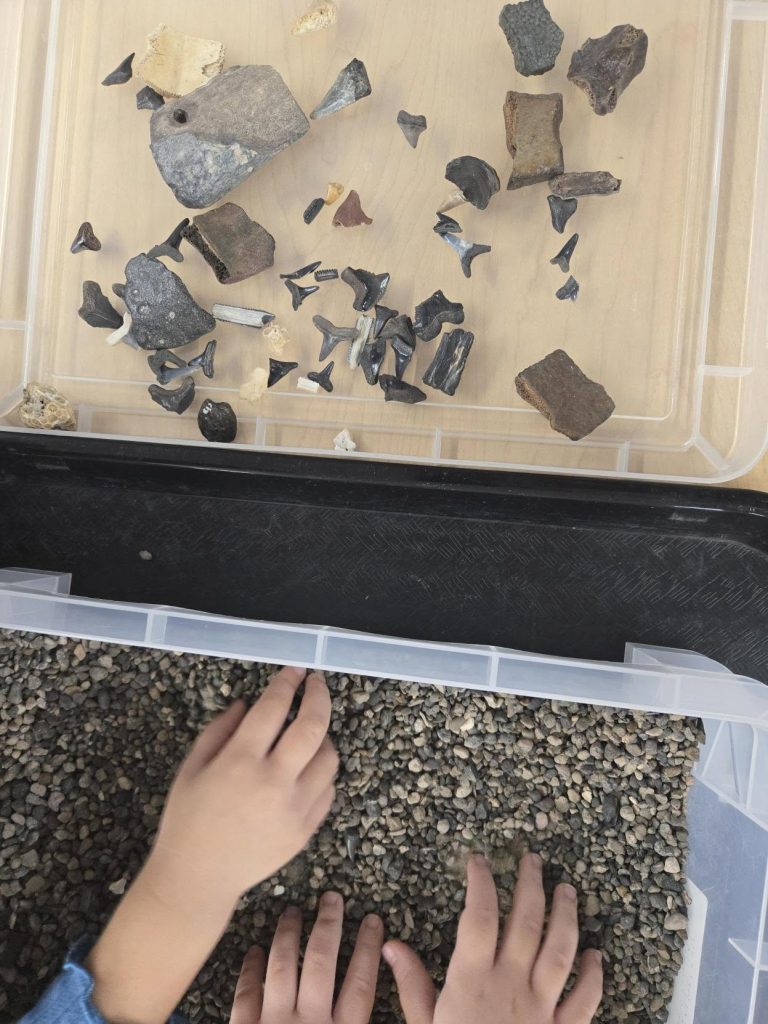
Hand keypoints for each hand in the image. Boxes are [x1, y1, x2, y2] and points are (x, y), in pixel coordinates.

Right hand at [89, 667, 337, 1023]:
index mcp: (240, 762)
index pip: (274, 708)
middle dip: (319, 696)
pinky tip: (306, 768)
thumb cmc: (187, 819)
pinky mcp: (306, 831)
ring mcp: (295, 809)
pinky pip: (328, 791)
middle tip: (316, 684)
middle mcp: (274, 782)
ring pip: (330, 758)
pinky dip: (322, 773)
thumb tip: (248, 703)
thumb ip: (220, 730)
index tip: (295, 671)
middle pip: (314, 726)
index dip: (287, 683)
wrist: (198, 879)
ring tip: (307, 732)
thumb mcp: (192, 768)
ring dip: (323, 737)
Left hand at [230, 893, 383, 1023]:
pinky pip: (246, 993)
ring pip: (282, 967)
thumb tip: (364, 996)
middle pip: (321, 963)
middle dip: (328, 926)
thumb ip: (354, 1022)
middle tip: (331, 898)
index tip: (372, 921)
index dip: (368, 950)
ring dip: (288, 935)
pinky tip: (254, 950)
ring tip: (292, 912)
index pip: (360, 986)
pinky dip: (250, 969)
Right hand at [383, 853, 602, 1023]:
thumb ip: (412, 985)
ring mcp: (542, 1008)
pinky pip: (585, 1000)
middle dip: (530, 885)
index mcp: (472, 980)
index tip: (478, 860)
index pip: (479, 916)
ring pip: (560, 950)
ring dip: (566, 916)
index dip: (480, 883)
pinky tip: (596, 955)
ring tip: (566, 890)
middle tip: (532, 859)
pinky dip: (594, 975)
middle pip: (526, 923)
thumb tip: (391, 944)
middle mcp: (511, 985)